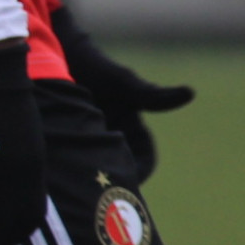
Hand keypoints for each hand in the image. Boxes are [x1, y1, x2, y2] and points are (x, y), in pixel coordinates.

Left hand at [54, 18, 193, 182]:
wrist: (55, 51)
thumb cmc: (93, 65)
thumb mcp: (123, 83)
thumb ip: (153, 95)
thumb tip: (189, 93)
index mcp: (130, 127)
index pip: (143, 162)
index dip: (137, 174)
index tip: (123, 184)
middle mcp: (111, 133)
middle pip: (118, 169)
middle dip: (110, 180)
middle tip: (91, 194)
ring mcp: (87, 134)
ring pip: (92, 165)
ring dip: (87, 173)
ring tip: (72, 184)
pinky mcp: (64, 133)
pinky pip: (68, 157)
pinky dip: (66, 164)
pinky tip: (55, 171)